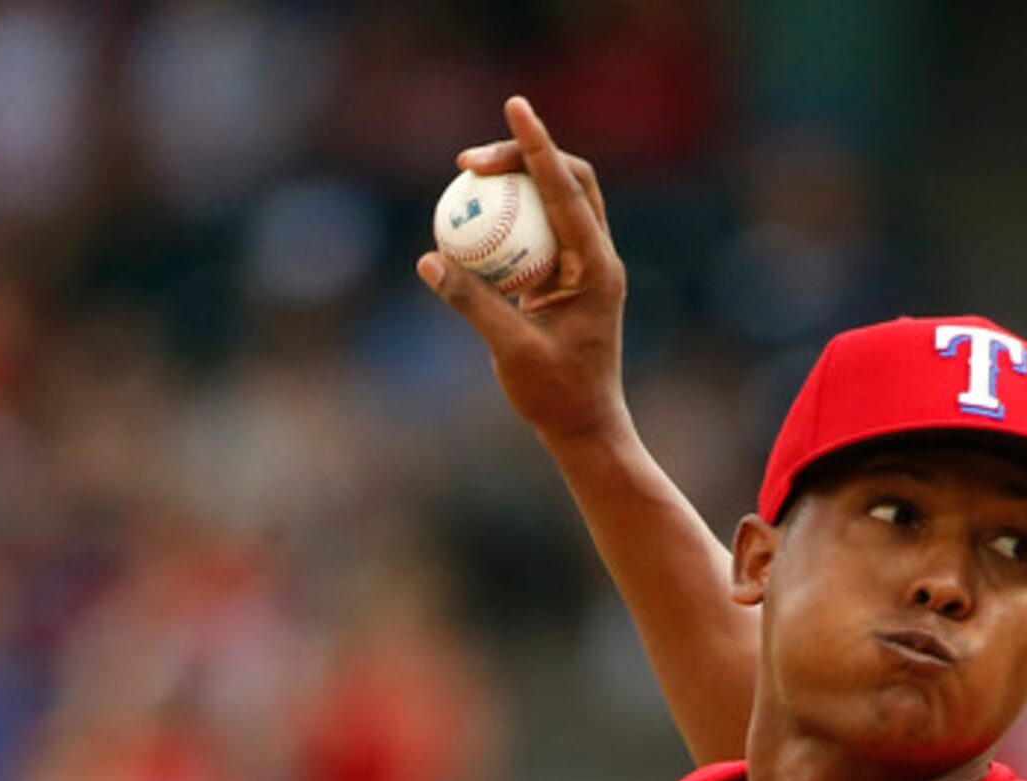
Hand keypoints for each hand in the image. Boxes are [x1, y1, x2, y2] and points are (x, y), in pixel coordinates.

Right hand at [416, 96, 630, 447]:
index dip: (538, 145)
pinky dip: (509, 218)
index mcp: (596, 266)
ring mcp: (584, 266)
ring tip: (467, 179)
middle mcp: (597, 257)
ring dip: (517, 183)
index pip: (567, 189)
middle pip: (568, 180)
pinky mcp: (567, 278)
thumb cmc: (556, 396)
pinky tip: (473, 221)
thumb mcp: (511, 350)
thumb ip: (472, 304)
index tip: (515, 107)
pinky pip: (537, 230)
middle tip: (469, 162)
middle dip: (525, 156)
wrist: (586, 428)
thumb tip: (429, 259)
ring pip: (556, 201)